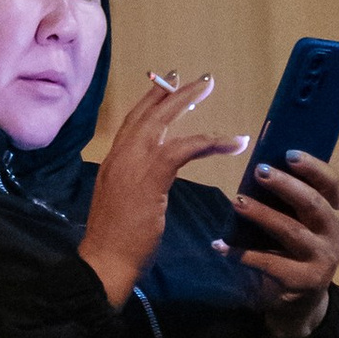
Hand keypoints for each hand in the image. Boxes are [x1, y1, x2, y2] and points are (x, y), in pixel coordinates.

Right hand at [77, 73, 242, 307]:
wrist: (105, 260)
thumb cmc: (116, 241)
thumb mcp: (124, 203)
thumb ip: (136, 184)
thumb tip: (150, 183)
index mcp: (113, 161)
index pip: (132, 122)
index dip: (149, 101)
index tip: (165, 83)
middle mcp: (119, 155)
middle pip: (146, 112)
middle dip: (170, 91)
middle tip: (195, 77)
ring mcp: (132, 163)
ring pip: (162, 121)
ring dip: (187, 101)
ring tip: (208, 87)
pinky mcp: (151, 175)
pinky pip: (185, 148)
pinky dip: (210, 141)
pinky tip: (233, 140)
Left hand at [217, 149, 338, 337]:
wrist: (302, 299)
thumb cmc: (295, 248)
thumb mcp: (300, 221)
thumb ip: (289, 199)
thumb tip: (258, 168)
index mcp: (335, 211)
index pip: (331, 183)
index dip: (312, 167)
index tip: (288, 153)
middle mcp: (334, 233)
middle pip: (312, 204)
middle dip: (285, 185)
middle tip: (259, 170)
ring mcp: (322, 258)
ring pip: (291, 231)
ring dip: (262, 214)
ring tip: (237, 202)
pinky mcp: (304, 281)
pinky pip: (269, 263)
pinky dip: (242, 253)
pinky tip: (220, 245)